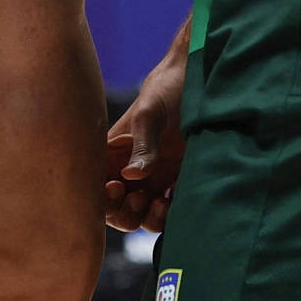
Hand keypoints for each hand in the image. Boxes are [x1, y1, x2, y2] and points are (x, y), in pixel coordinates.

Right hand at [104, 56, 185, 232]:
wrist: (205, 80)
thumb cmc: (169, 89)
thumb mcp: (151, 112)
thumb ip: (142, 144)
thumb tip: (132, 177)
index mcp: (114, 153)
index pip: (94, 186)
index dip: (100, 197)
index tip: (116, 187)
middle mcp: (130, 169)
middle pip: (115, 208)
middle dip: (123, 213)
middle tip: (139, 200)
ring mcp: (154, 178)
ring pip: (141, 215)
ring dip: (146, 219)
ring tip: (160, 205)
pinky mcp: (178, 182)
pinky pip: (167, 212)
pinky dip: (168, 217)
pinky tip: (175, 203)